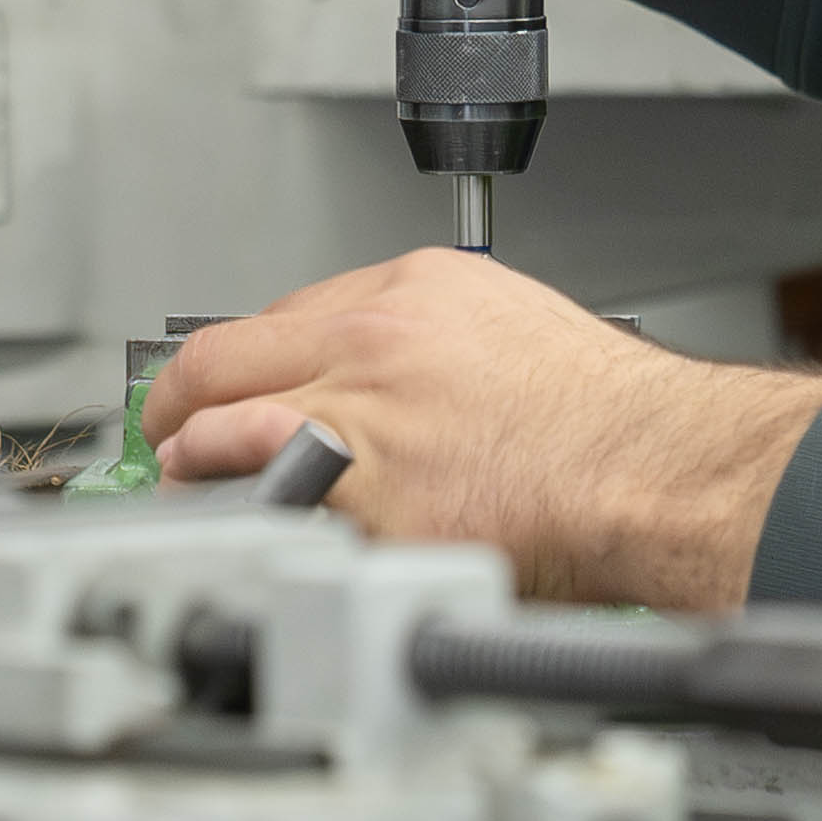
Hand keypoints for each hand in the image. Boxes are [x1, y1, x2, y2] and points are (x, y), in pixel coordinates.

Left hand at [143, 248, 821, 608]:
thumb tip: (389, 386)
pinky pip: (263, 501)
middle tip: (170, 433)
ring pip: (220, 423)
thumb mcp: (513, 330)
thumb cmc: (610, 420)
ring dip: (188, 459)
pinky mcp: (361, 493)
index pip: (283, 312)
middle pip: (225, 356)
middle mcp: (373, 340)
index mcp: (411, 291)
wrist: (652, 467)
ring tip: (187, 486)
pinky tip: (235, 529)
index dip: (245, 359)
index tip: (233, 385)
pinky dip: (235, 515)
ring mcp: (360, 414)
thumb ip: (433, 347)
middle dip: (181, 399)